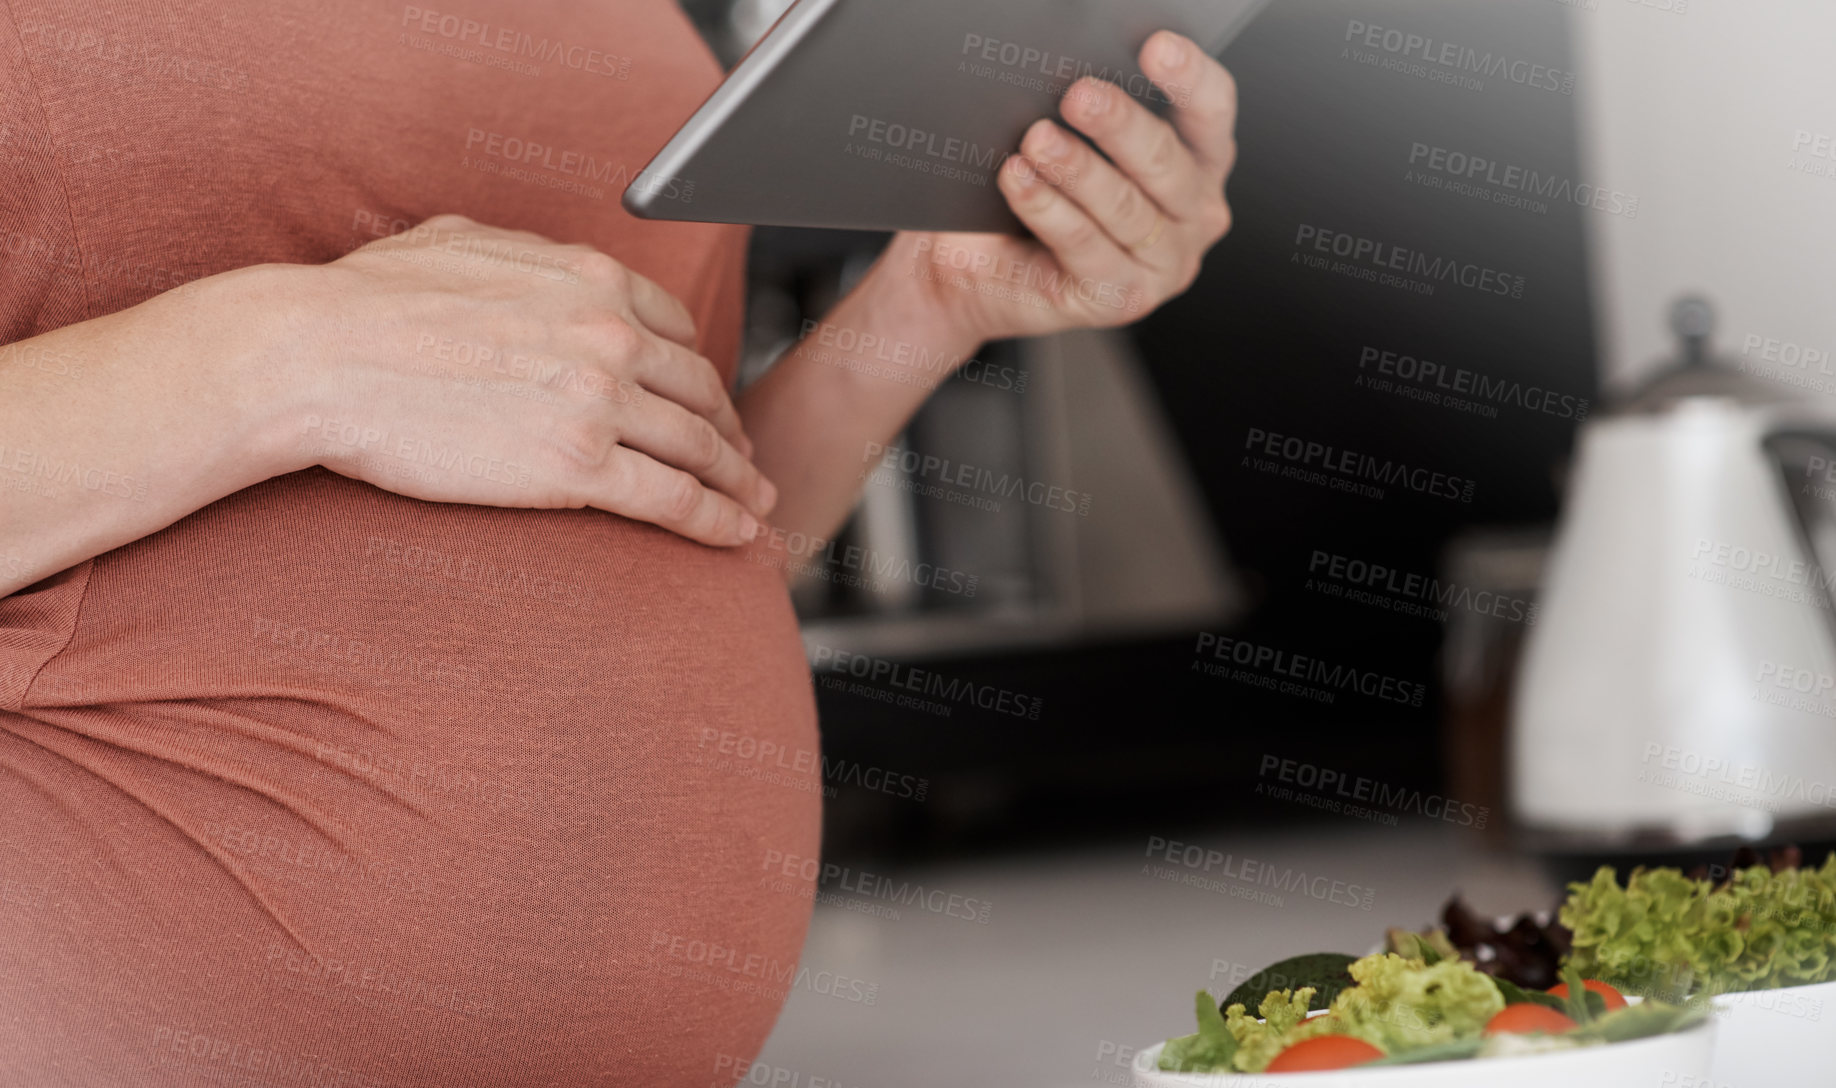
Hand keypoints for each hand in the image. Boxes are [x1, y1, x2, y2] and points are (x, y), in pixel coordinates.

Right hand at [291, 214, 775, 546]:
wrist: (319, 356)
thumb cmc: (364, 300)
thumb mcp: (458, 240)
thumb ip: (520, 253)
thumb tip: (529, 256)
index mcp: (589, 278)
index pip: (675, 330)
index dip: (697, 370)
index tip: (703, 398)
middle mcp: (611, 334)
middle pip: (699, 390)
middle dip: (727, 428)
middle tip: (742, 457)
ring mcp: (601, 401)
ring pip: (699, 448)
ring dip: (737, 481)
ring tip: (755, 504)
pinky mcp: (579, 466)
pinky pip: (674, 499)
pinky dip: (716, 521)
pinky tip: (734, 536)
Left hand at [888, 31, 1237, 343]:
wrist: (985, 267)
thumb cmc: (1037, 196)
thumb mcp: (1077, 144)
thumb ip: (1092, 116)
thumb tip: (1076, 79)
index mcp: (1198, 162)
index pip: (1210, 111)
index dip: (1189, 77)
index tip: (1155, 47)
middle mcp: (1193, 214)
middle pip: (1167, 162)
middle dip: (1121, 125)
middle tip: (1079, 96)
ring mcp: (1164, 263)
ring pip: (1125, 207)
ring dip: (1077, 169)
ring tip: (1037, 141)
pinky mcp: (1124, 298)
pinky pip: (1084, 246)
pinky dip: (1048, 210)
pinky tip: (1020, 180)